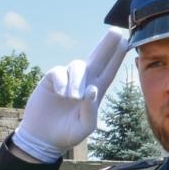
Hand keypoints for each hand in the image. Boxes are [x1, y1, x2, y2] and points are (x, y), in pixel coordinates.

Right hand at [14, 27, 128, 158]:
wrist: (42, 138)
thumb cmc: (66, 134)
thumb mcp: (83, 128)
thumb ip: (90, 111)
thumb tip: (92, 89)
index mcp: (95, 92)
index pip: (109, 71)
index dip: (117, 57)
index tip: (126, 42)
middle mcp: (83, 82)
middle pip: (97, 58)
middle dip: (106, 44)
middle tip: (115, 31)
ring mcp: (67, 79)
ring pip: (78, 66)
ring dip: (77, 79)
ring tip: (73, 97)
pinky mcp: (51, 80)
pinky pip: (59, 72)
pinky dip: (62, 81)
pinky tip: (62, 94)